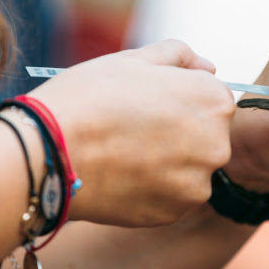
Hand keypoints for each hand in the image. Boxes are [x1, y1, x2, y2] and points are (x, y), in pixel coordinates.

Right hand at [29, 40, 234, 226]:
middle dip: (177, 130)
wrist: (50, 151)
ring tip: (123, 151)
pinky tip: (120, 174)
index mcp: (215, 101)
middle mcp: (217, 144)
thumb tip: (208, 66)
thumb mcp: (135, 59)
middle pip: (204, 135)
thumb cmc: (90, 97)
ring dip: (165, 161)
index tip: (145, 101)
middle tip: (131, 127)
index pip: (210, 97)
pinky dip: (150, 187)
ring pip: (187, 168)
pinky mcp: (173, 213)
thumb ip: (179, 56)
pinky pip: (169, 195)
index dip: (176, 96)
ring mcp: (197, 184)